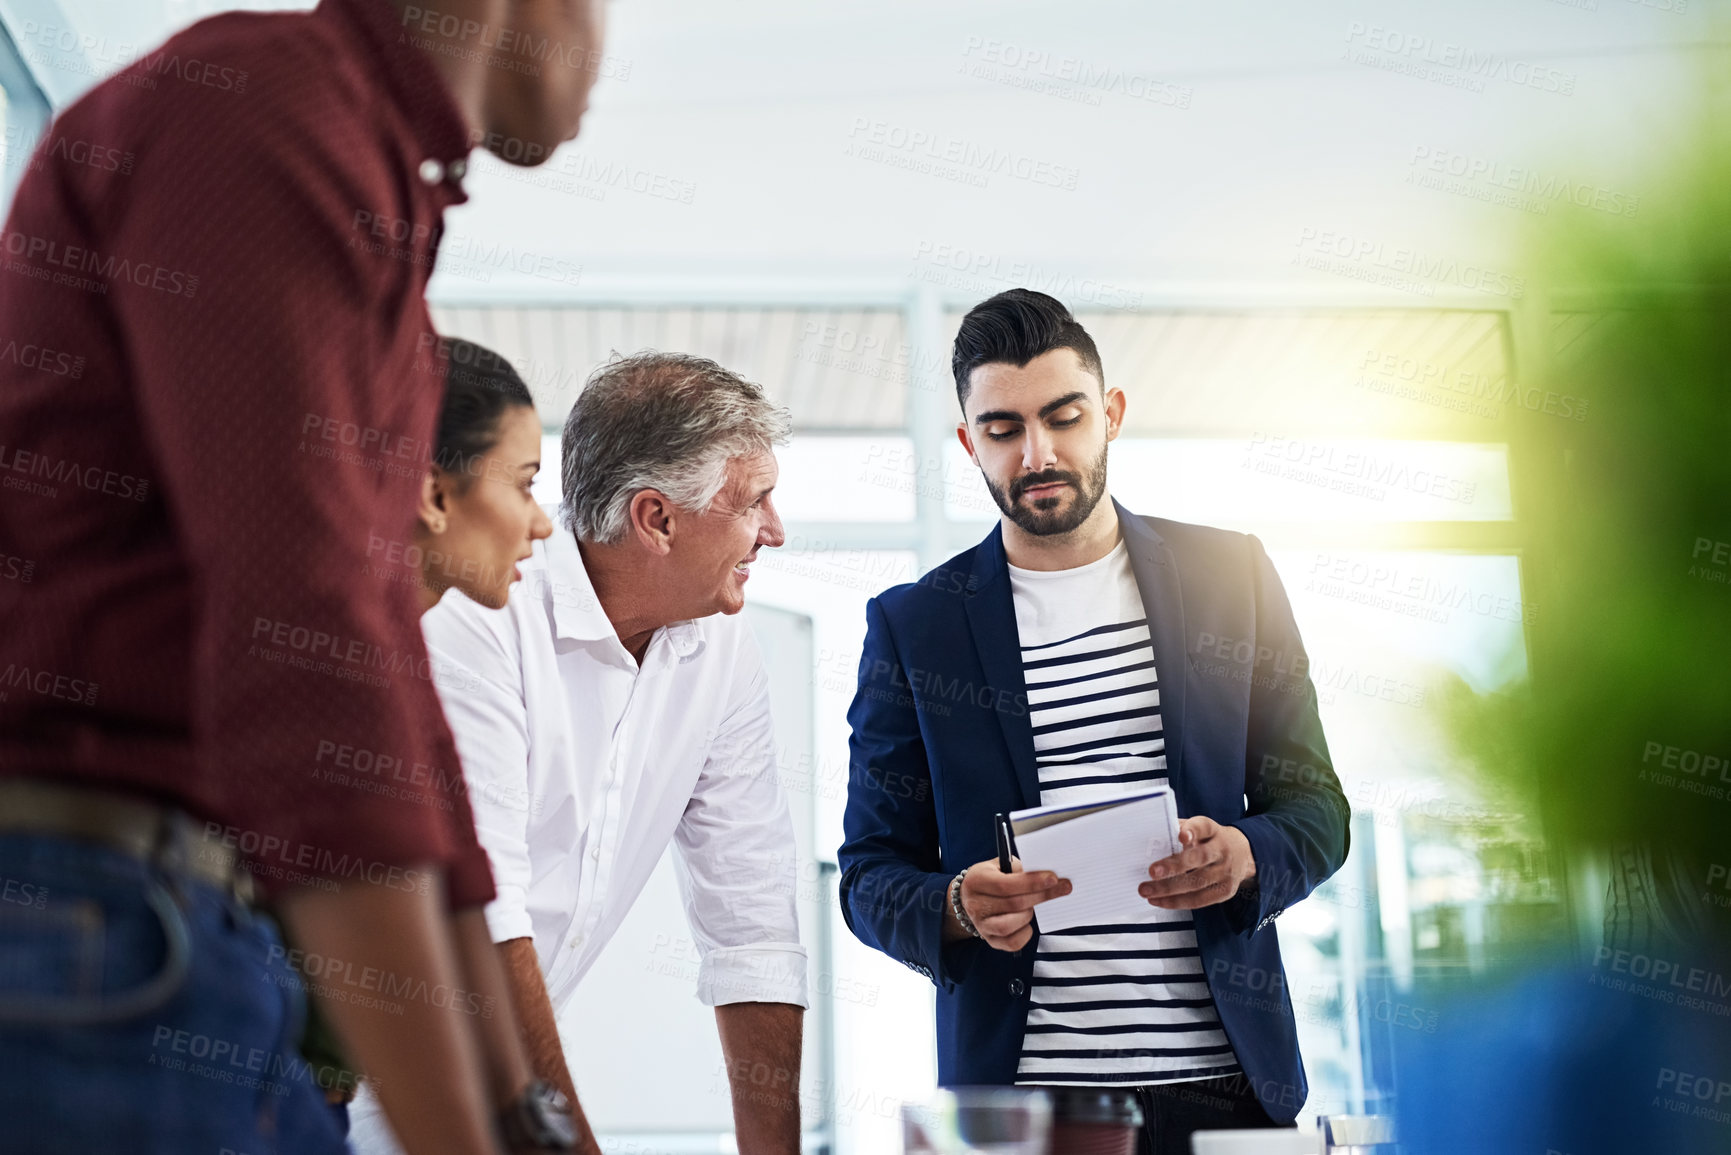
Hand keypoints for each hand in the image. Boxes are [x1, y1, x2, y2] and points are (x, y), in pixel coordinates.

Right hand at [954, 856, 1069, 951]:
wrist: (970, 897)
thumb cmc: (992, 878)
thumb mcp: (1000, 865)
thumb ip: (1019, 869)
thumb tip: (1047, 877)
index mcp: (977, 881)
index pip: (1006, 885)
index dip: (1032, 882)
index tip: (1053, 878)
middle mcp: (975, 905)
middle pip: (1014, 904)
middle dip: (1042, 896)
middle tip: (1064, 888)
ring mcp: (981, 925)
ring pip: (1011, 925)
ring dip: (1029, 914)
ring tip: (1033, 905)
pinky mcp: (990, 940)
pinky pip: (1013, 942)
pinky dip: (1026, 933)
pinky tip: (1027, 922)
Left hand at [1140, 817, 1255, 909]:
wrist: (1243, 853)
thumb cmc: (1209, 840)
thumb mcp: (1199, 829)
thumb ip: (1179, 830)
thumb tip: (1151, 840)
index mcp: (1212, 830)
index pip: (1202, 827)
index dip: (1192, 831)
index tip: (1181, 835)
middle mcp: (1222, 850)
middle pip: (1199, 858)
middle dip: (1174, 866)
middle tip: (1152, 872)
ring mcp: (1226, 872)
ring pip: (1196, 883)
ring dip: (1168, 889)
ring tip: (1147, 891)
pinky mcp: (1226, 891)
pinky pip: (1199, 900)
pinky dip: (1176, 902)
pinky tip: (1159, 900)